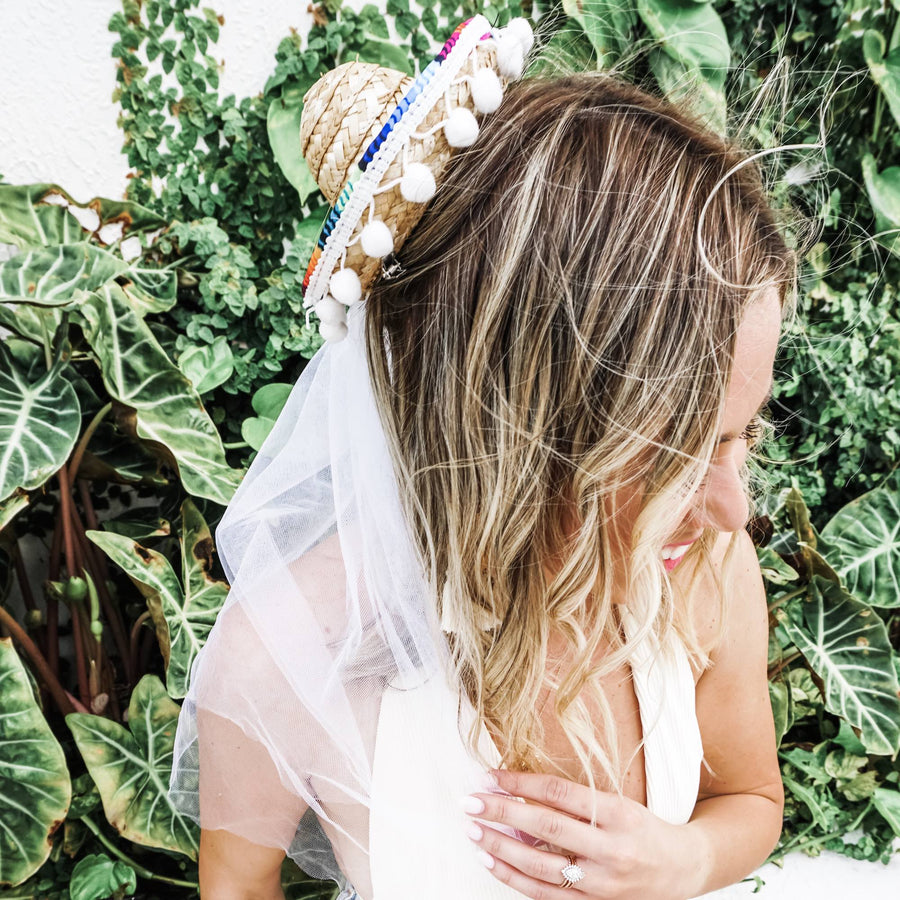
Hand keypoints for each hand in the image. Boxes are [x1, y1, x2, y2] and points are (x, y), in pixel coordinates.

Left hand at [462, 769, 700, 899]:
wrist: (682, 870)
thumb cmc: (642, 827)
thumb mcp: (618, 803)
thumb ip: (576, 801)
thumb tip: (521, 793)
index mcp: (619, 814)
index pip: (560, 793)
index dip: (522, 783)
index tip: (491, 775)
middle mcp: (611, 850)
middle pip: (546, 829)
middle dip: (502, 813)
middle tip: (470, 801)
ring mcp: (601, 883)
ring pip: (540, 867)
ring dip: (500, 847)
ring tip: (472, 831)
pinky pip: (544, 894)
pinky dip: (513, 877)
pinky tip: (490, 859)